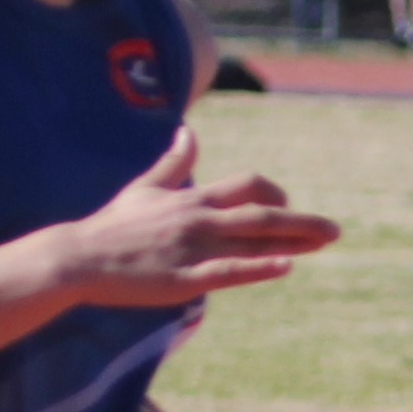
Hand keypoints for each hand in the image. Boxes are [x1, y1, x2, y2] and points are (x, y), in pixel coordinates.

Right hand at [60, 127, 336, 306]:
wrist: (78, 258)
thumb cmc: (111, 227)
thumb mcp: (143, 188)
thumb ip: (171, 164)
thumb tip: (187, 132)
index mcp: (191, 199)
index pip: (246, 186)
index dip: (274, 194)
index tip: (290, 205)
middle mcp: (198, 219)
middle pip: (262, 214)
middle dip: (302, 222)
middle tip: (335, 230)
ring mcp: (192, 249)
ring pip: (253, 241)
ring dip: (293, 241)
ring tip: (325, 242)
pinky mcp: (183, 279)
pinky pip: (228, 272)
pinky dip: (259, 267)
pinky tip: (286, 266)